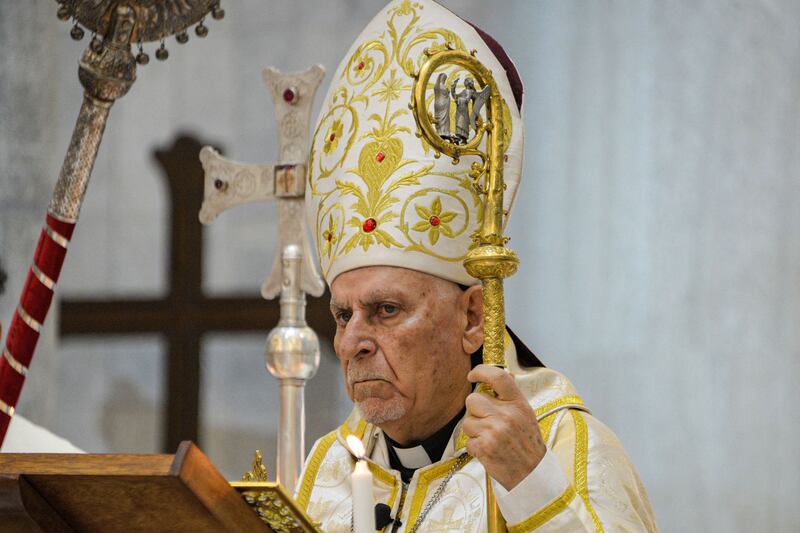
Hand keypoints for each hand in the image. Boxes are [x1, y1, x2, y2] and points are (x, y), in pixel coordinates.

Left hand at [463, 364, 545, 489]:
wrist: (532, 473)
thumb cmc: (527, 442)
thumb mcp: (526, 414)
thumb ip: (512, 395)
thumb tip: (505, 374)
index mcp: (518, 404)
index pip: (498, 377)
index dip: (481, 371)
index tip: (473, 375)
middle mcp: (507, 415)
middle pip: (473, 399)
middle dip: (475, 410)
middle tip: (486, 421)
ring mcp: (495, 431)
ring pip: (467, 421)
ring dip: (474, 430)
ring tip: (489, 437)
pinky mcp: (485, 447)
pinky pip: (468, 440)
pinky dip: (475, 446)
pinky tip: (488, 449)